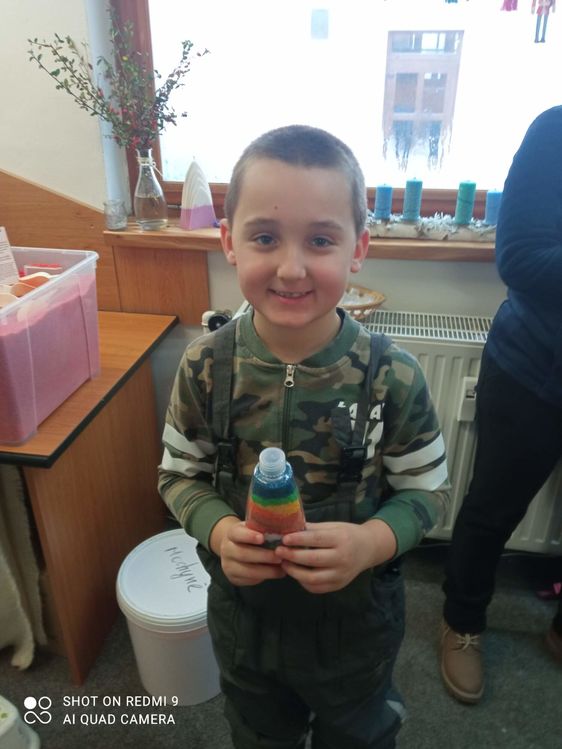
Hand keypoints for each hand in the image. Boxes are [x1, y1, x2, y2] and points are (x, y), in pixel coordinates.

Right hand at [209, 516, 285, 586]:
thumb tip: (284, 533)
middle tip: (279, 557)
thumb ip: (264, 528)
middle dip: (263, 556)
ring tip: (282, 568)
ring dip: (266, 570)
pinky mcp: (233, 578)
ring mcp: (228, 565)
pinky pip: (249, 580)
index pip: (237, 533)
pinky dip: (264, 577)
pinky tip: (276, 574)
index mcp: (231, 533)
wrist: (234, 548)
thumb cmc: (250, 536)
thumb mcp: (254, 528)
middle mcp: (226, 549)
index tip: (262, 538)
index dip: (249, 536)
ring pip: (247, 570)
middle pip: (243, 554)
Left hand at [274, 519, 396, 593]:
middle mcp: (342, 558)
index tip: (284, 538)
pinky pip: (316, 587)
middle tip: (278, 551)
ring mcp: (341, 575)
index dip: (298, 539)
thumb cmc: (346, 534)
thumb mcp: (332, 526)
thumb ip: (312, 529)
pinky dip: (303, 581)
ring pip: (312, 578)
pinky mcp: (338, 586)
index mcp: (341, 539)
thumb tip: (288, 527)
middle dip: (292, 556)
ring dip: (294, 572)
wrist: (368, 549)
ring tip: (283, 563)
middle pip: (313, 560)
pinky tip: (296, 572)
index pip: (316, 539)